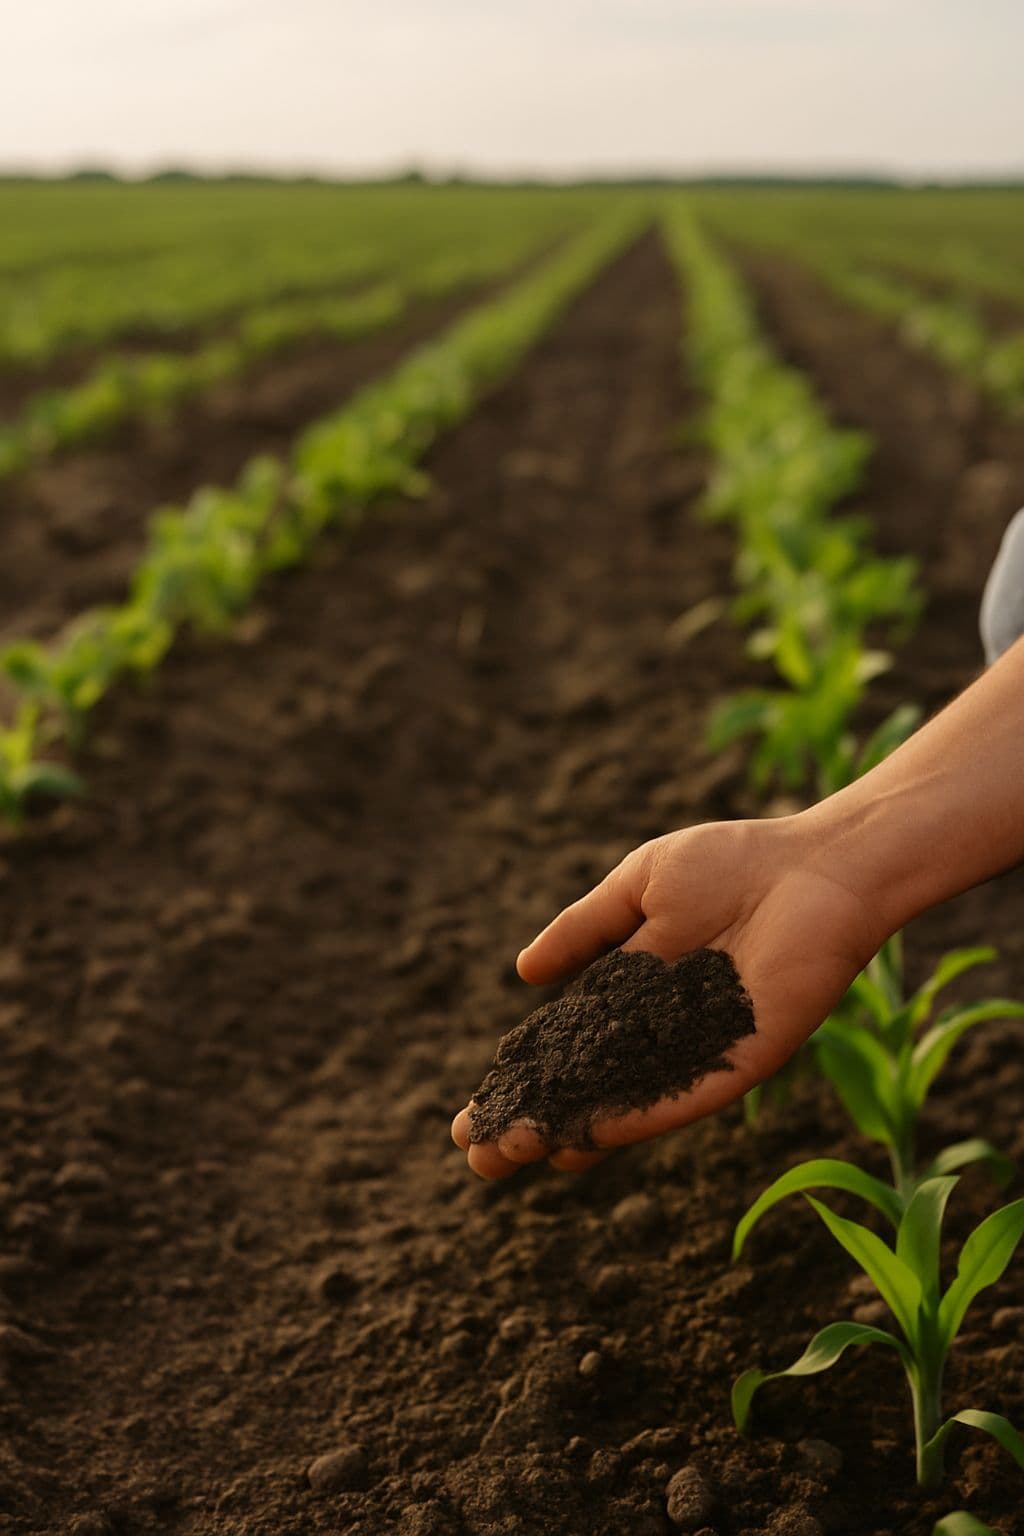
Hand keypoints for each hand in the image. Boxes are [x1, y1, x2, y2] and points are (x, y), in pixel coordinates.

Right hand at [451, 813, 887, 1177]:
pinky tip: (586, 1139)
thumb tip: (524, 974)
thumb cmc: (733, 863)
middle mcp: (662, 1033)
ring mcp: (701, 1052)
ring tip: (514, 1155)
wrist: (817, 865)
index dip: (520, 1083)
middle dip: (532, 1123)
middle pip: (586, 1091)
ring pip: (624, 1104)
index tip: (470, 1117)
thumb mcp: (640, 887)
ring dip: (570, 1132)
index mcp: (635, 992)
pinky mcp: (742, 1062)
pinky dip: (634, 1119)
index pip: (565, 1050)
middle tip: (479, 1159)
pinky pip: (682, 1098)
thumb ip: (586, 930)